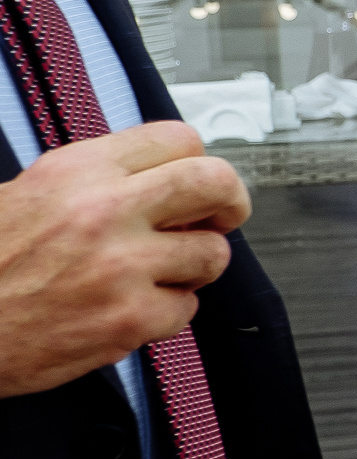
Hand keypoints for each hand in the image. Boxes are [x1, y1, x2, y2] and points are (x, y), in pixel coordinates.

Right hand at [0, 122, 249, 397]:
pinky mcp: (128, 320)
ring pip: (212, 254)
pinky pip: (187, 310)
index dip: (196, 159)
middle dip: (228, 201)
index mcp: (78, 171)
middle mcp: (105, 211)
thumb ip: (94, 179)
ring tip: (157, 273)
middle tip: (220, 216)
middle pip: (216, 182)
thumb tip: (154, 175)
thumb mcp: (25, 193)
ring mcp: (121, 267)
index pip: (179, 138)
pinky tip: (130, 308)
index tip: (196, 179)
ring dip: (193, 267)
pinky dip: (166, 313)